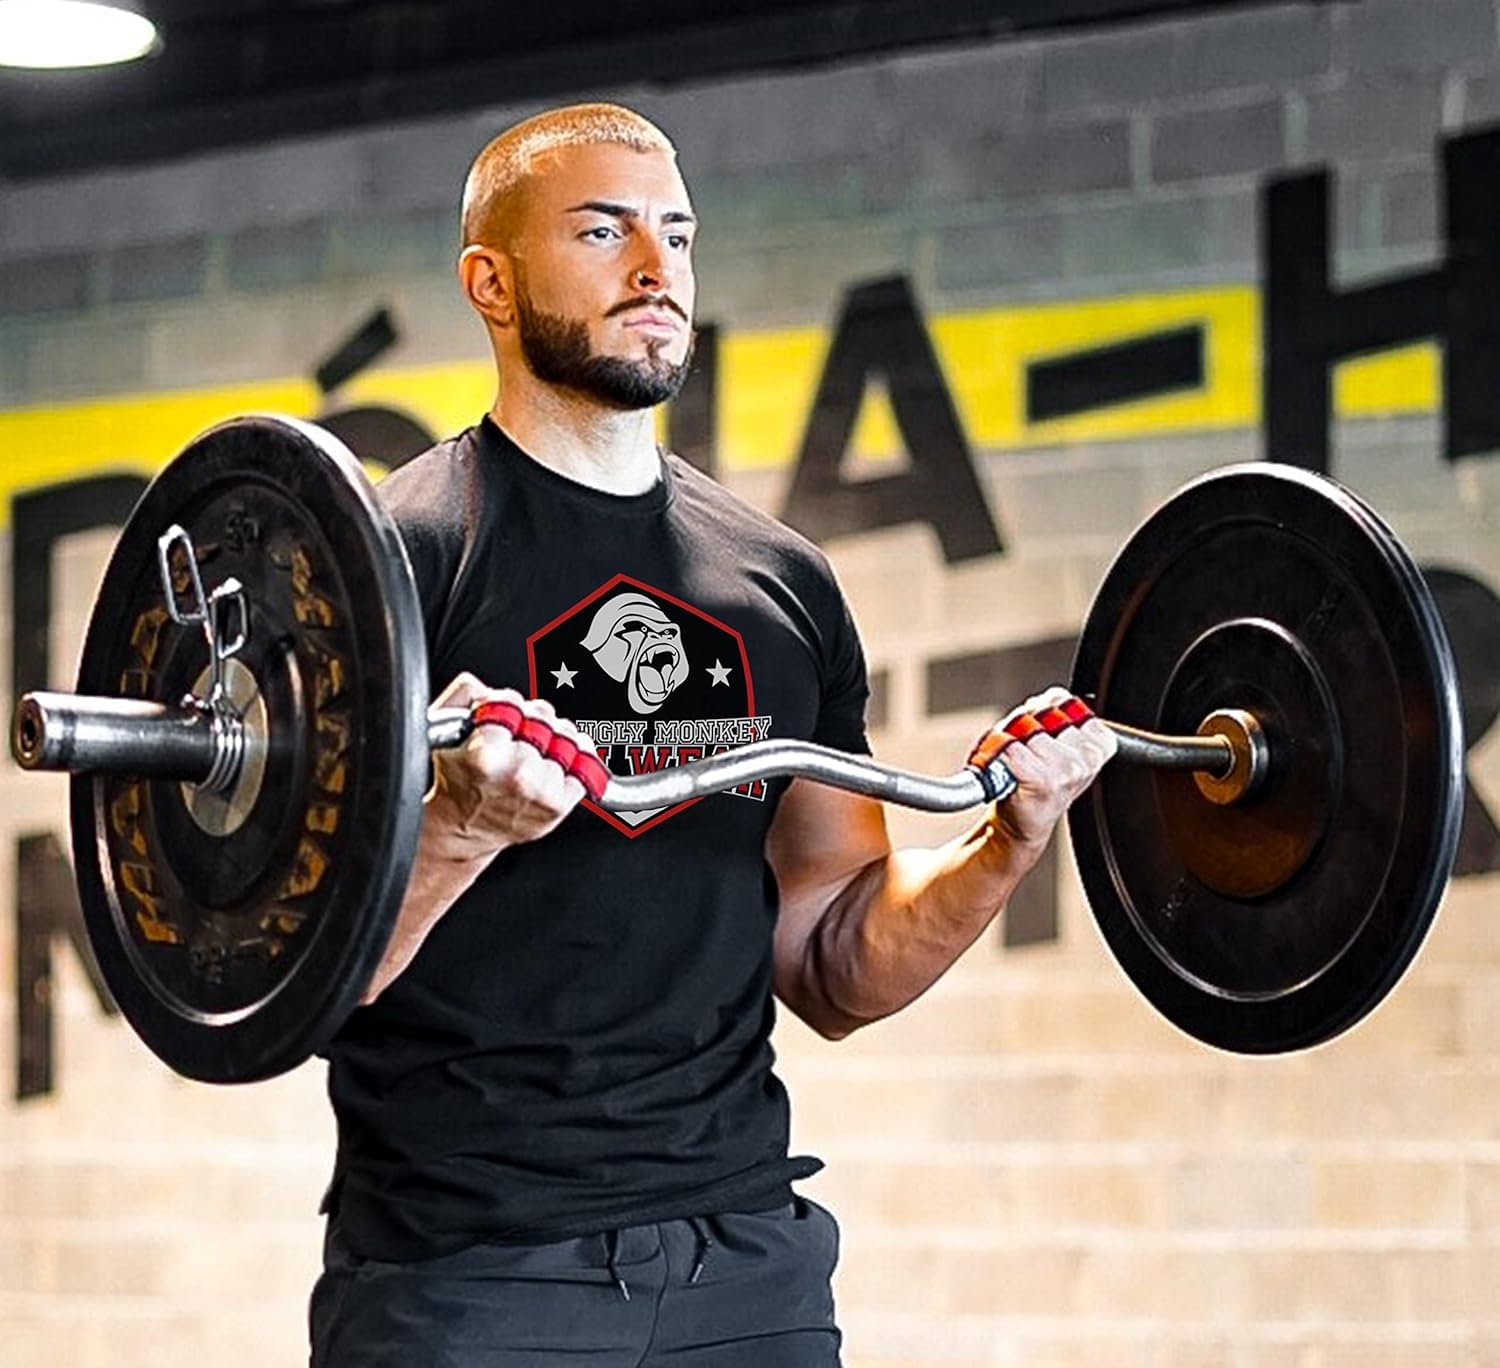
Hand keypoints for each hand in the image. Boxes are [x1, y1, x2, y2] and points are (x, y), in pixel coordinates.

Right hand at [426, 673, 598, 861]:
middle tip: (517, 734)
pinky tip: (562, 761)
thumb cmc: (456, 781)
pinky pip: (586, 767)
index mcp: (486, 754)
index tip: (502, 716)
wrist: (462, 828)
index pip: (513, 702)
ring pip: (567, 738)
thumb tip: (494, 688)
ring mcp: (541, 790)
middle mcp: (518, 773)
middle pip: (544, 716)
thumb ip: (467, 692)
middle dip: (532, 719)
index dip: (506, 705)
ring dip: (555, 738)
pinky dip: (579, 760)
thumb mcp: (442, 729)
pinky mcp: (558, 805)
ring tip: (536, 750)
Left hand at [980, 685, 1117, 852]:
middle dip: (1025, 722)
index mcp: (1098, 745)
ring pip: (1026, 728)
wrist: (1020, 824)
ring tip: (1014, 758)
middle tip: (1022, 745)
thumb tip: (1045, 700)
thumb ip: (1059, 714)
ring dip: (1010, 737)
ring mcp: (1066, 770)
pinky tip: (1006, 770)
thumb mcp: (1060, 746)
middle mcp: (1086, 759)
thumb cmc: (1037, 783)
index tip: (1040, 728)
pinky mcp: (1042, 780)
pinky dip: (998, 754)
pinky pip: (1009, 747)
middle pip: (1043, 712)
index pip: (1064, 700)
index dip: (1043, 708)